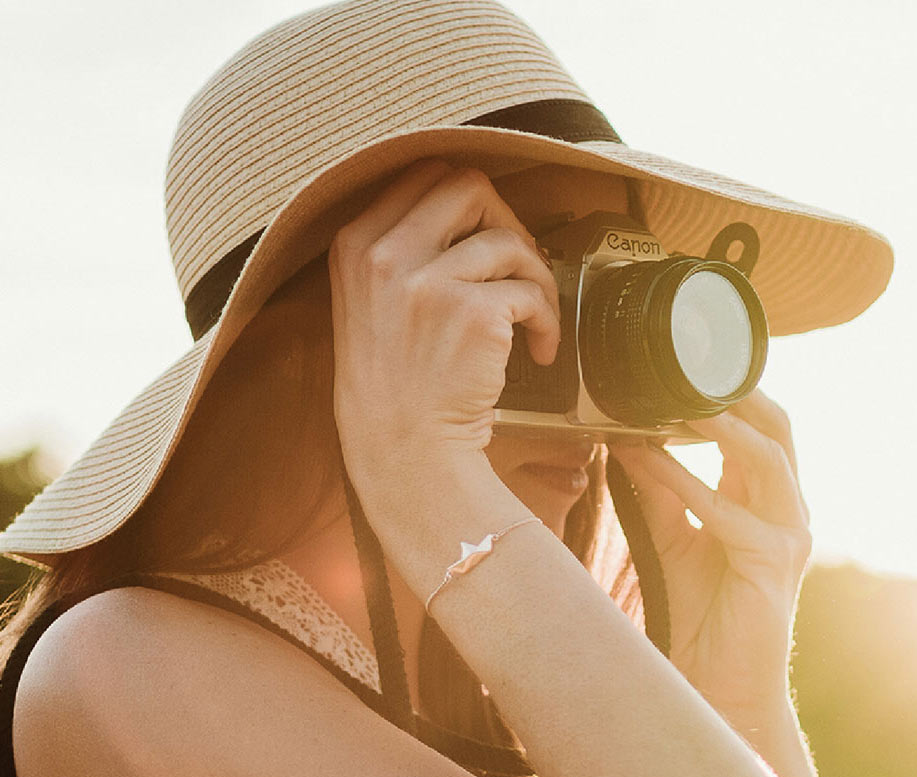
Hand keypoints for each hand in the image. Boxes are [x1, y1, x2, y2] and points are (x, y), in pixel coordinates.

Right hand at [328, 159, 559, 495]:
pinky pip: (531, 291)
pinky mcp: (473, 315)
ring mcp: (428, 283)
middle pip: (468, 185)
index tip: (483, 235)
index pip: (423, 174)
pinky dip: (547, 320)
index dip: (468, 201)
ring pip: (510, 240)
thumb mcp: (368, 301)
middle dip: (504, 220)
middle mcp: (385, 254)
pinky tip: (538, 350)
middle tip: (514, 265)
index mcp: (356, 242)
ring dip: (536, 278)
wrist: (403, 449)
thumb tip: (470, 209)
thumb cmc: (395, 382)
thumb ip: (400, 247)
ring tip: (531, 319)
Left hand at [609, 391, 811, 720]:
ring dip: (720, 427)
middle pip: (778, 431)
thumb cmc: (703, 613)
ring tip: (679, 401)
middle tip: (691, 367)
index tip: (683, 371)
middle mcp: (788, 513)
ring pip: (765, 459)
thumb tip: (630, 444)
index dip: (731, 397)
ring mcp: (789, 537)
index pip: (762, 433)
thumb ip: (662, 492)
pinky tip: (650, 462)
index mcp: (768, 504)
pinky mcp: (773, 564)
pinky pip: (727, 511)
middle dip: (740, 394)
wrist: (721, 683)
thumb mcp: (675, 538)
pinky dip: (686, 481)